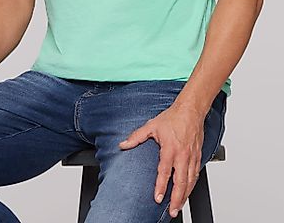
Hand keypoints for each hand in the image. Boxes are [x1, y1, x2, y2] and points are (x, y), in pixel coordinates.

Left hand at [118, 102, 205, 217]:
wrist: (191, 110)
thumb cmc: (173, 118)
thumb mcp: (151, 125)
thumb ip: (136, 137)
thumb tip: (123, 144)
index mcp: (170, 148)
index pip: (165, 172)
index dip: (161, 186)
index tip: (158, 198)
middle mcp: (182, 155)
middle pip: (180, 182)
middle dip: (176, 199)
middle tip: (171, 211)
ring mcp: (192, 157)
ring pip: (190, 181)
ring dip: (185, 196)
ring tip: (178, 206)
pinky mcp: (198, 156)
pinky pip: (196, 174)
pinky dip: (192, 186)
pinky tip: (188, 192)